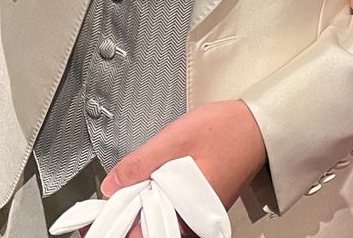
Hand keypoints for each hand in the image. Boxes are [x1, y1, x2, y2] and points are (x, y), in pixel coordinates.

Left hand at [100, 100, 265, 235]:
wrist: (262, 125)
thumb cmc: (228, 131)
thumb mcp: (177, 137)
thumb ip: (141, 162)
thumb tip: (111, 184)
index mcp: (184, 212)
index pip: (138, 235)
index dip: (111, 227)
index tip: (90, 221)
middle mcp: (191, 222)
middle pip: (146, 233)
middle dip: (122, 222)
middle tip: (102, 208)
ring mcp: (198, 217)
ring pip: (157, 227)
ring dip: (136, 216)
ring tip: (120, 199)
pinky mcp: (202, 208)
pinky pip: (170, 217)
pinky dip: (152, 210)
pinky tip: (144, 194)